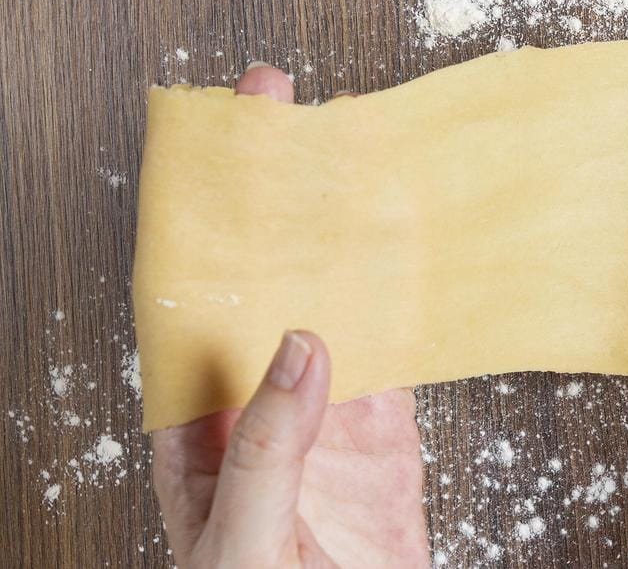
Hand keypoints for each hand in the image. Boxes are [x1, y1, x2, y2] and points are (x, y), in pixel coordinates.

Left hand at [149, 65, 428, 567]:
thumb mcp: (247, 544)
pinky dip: (414, 308)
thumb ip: (272, 447)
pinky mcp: (385, 451)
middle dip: (278, 205)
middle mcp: (257, 419)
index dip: (207, 218)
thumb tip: (302, 343)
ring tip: (364, 166)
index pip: (192, 305)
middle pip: (263, 289)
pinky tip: (421, 258)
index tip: (230, 140)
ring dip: (350, 243)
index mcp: (195, 439)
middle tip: (295, 115)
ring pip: (337, 313)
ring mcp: (325, 431)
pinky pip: (399, 363)